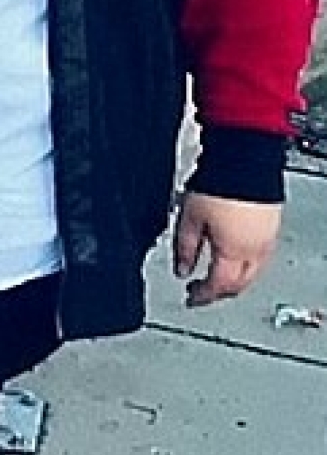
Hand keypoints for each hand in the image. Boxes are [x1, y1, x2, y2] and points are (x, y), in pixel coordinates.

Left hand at [173, 190, 280, 307]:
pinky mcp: (272, 225)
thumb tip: (182, 270)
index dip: (202, 296)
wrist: (245, 157)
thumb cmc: (219, 184)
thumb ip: (185, 249)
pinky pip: (261, 256)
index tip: (191, 297)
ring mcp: (267, 238)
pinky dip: (246, 262)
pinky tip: (233, 255)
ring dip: (234, 278)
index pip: (218, 287)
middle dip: (219, 291)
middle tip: (202, 290)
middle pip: (238, 284)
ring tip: (216, 272)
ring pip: (252, 272)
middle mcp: (254, 250)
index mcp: (233, 252)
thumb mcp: (190, 219)